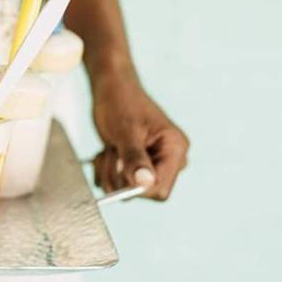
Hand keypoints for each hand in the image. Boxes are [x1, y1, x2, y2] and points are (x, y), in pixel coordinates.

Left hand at [91, 72, 188, 200]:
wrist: (111, 89)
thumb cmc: (121, 101)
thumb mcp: (126, 131)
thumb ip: (135, 158)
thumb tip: (145, 184)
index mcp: (175, 149)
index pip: (160, 189)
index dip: (136, 187)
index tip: (120, 168)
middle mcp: (168, 160)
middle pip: (143, 192)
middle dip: (120, 176)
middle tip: (111, 153)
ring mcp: (152, 164)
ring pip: (126, 189)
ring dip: (110, 172)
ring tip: (109, 149)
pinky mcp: (137, 165)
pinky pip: (117, 184)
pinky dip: (106, 171)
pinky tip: (106, 152)